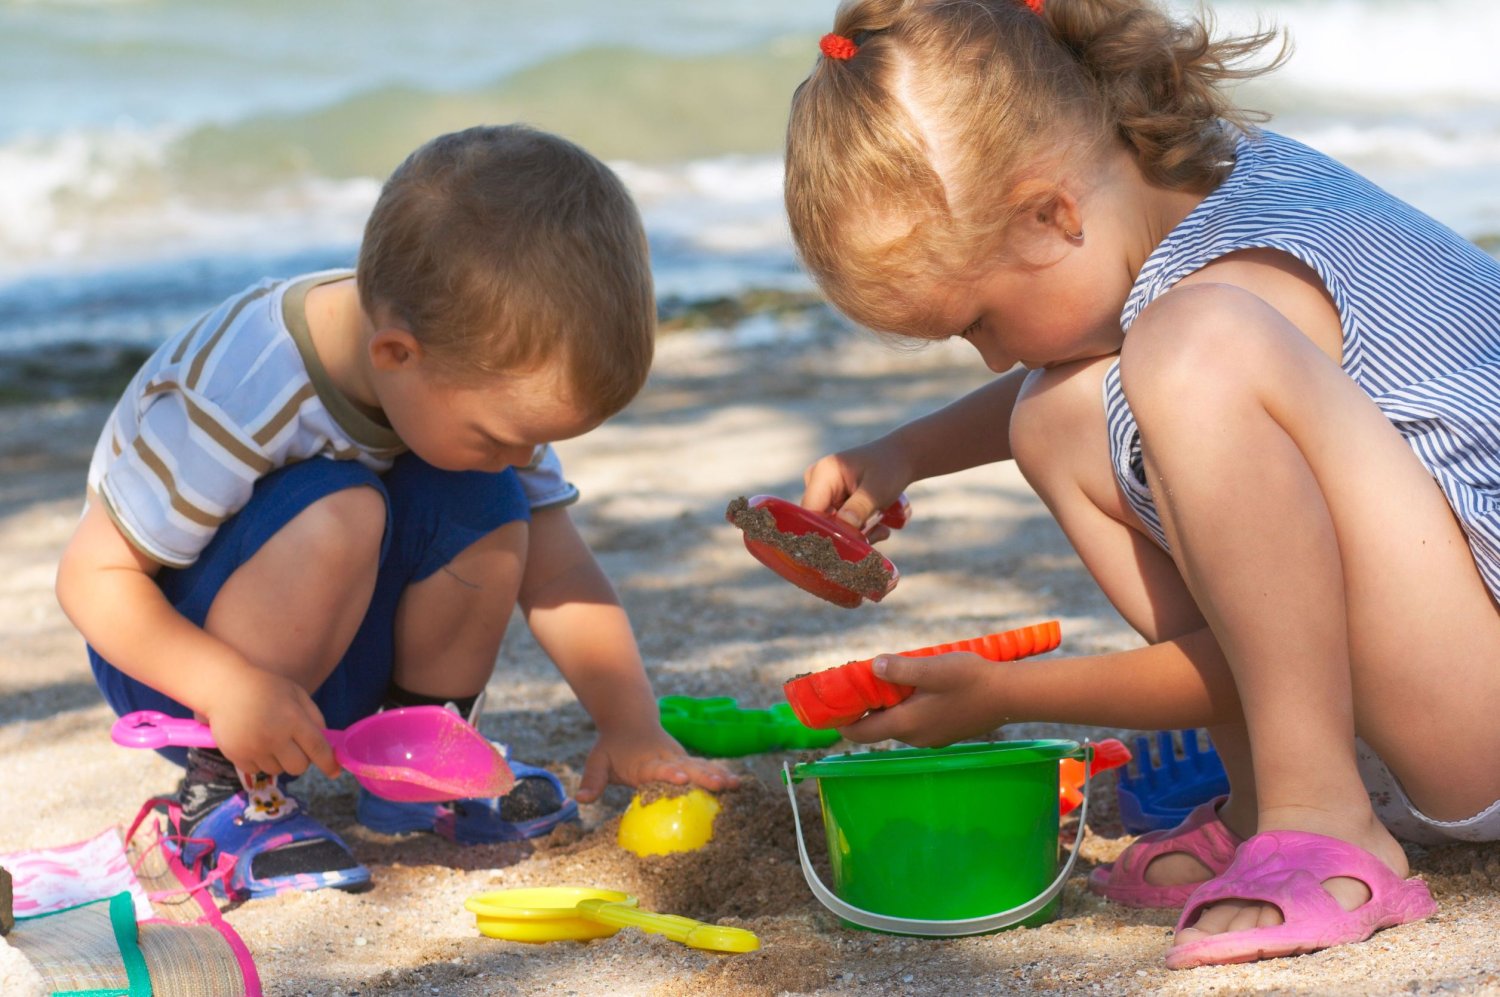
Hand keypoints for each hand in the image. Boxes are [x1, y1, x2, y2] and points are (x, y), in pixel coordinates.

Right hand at [199, 667, 339, 779]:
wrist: (226, 687)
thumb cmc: (266, 688)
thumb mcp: (297, 694)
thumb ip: (314, 717)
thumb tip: (325, 743)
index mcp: (293, 719)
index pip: (317, 748)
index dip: (328, 763)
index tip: (334, 772)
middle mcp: (274, 737)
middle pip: (298, 767)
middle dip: (301, 760)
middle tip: (294, 747)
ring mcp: (254, 748)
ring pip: (277, 770)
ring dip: (279, 761)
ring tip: (270, 740)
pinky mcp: (236, 756)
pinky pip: (256, 771)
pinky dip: (259, 762)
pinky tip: (255, 744)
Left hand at [576, 720, 738, 803]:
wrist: (630, 721)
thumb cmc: (612, 746)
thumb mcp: (597, 761)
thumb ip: (592, 780)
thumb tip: (580, 801)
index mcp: (646, 761)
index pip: (658, 768)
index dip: (669, 773)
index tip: (680, 778)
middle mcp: (667, 758)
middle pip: (688, 767)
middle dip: (704, 775)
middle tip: (720, 784)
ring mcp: (680, 758)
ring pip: (701, 766)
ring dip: (718, 774)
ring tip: (735, 784)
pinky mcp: (687, 760)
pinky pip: (705, 768)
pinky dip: (721, 775)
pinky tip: (738, 786)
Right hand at [801, 438, 913, 541]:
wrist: (899, 457)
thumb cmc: (889, 468)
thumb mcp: (877, 489)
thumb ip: (859, 508)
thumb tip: (843, 528)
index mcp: (823, 473)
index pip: (811, 511)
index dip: (826, 532)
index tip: (850, 545)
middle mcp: (816, 483)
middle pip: (821, 522)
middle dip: (848, 534)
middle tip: (876, 534)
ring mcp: (823, 493)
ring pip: (832, 527)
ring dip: (857, 533)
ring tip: (881, 529)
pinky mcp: (831, 502)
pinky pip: (839, 524)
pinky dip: (858, 529)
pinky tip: (877, 526)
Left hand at [838, 651, 1012, 746]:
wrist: (1010, 696)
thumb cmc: (972, 679)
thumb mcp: (932, 668)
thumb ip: (900, 670)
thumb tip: (872, 667)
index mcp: (907, 724)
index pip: (860, 731)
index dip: (840, 719)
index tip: (829, 702)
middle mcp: (915, 737)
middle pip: (876, 725)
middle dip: (863, 705)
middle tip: (857, 678)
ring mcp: (930, 737)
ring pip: (895, 721)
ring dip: (885, 703)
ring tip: (885, 675)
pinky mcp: (942, 731)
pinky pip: (912, 720)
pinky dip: (903, 705)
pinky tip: (912, 684)